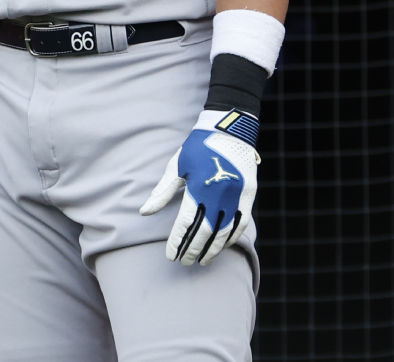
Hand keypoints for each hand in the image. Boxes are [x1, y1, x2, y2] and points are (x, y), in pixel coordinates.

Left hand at [139, 110, 259, 265]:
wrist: (229, 130)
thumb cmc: (197, 148)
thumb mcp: (177, 166)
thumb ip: (162, 192)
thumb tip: (144, 213)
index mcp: (199, 187)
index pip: (186, 223)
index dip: (178, 241)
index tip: (170, 255)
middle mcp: (219, 194)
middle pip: (205, 231)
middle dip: (193, 249)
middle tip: (184, 262)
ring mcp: (237, 196)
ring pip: (224, 231)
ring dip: (213, 249)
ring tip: (202, 261)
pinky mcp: (249, 195)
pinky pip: (241, 222)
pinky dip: (231, 237)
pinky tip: (222, 247)